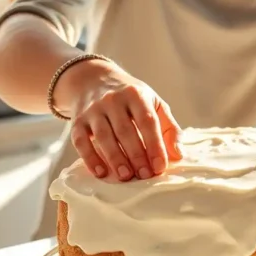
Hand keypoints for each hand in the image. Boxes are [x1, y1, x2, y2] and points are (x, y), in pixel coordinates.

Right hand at [55, 59, 181, 180]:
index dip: (154, 145)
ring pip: (103, 136)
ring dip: (115, 158)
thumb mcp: (153, 103)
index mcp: (136, 95)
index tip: (160, 166)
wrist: (92, 79)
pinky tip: (101, 172)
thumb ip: (168, 127)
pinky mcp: (77, 121)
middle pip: (125, 130)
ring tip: (126, 176)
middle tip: (145, 175)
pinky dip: (90, 158)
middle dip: (136, 155)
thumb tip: (178, 154)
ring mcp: (93, 110)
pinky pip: (81, 141)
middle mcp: (113, 100)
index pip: (147, 121)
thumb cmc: (129, 97)